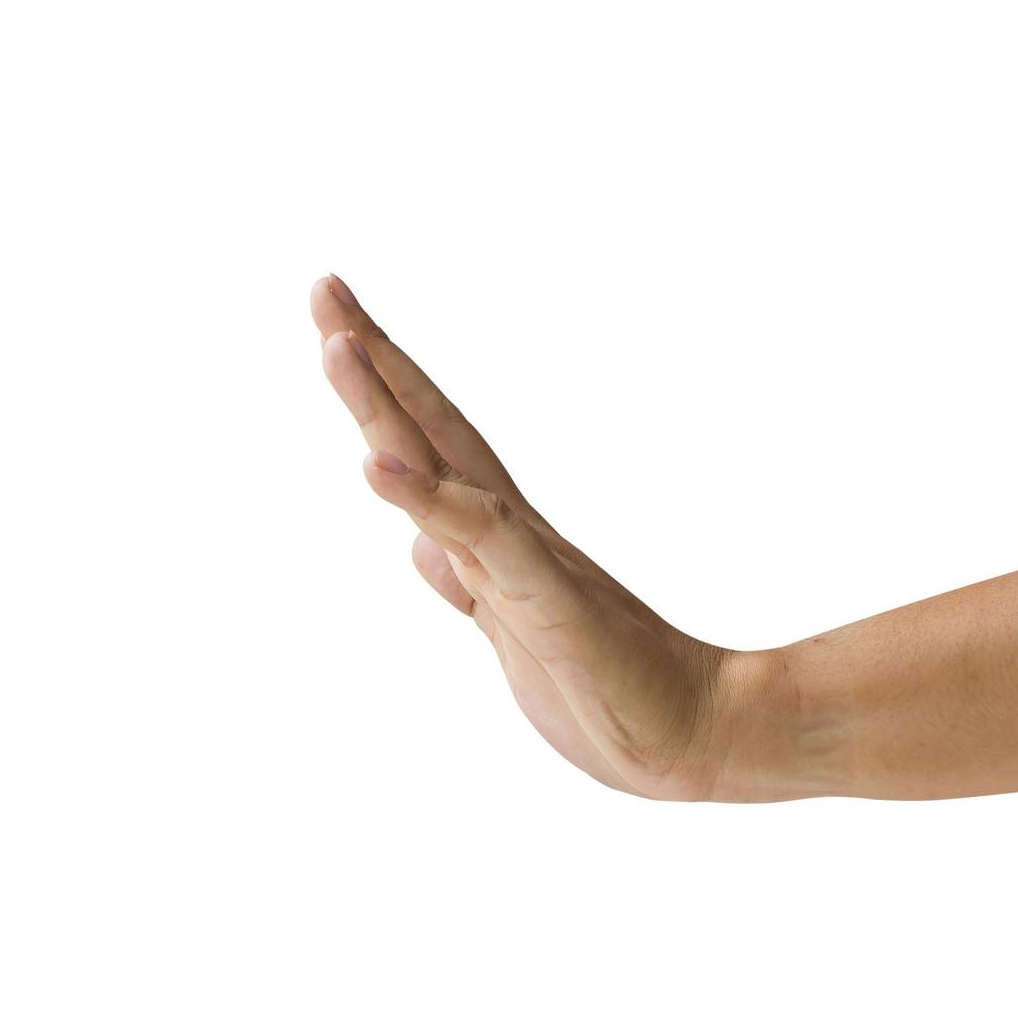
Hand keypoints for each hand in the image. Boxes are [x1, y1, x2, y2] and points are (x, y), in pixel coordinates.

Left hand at [314, 275, 742, 799]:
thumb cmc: (610, 686)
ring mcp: (526, 560)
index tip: (336, 324)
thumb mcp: (513, 629)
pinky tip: (376, 466)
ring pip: (444, 466)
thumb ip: (467, 582)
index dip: (381, 384)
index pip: (429, 444)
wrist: (695, 732)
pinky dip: (427, 499)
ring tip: (337, 343)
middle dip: (371, 359)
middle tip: (322, 285)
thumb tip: (421, 549)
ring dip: (386, 404)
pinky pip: (480, 541)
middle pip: (428, 429)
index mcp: (498, 538)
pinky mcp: (547, 600)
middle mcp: (510, 530)